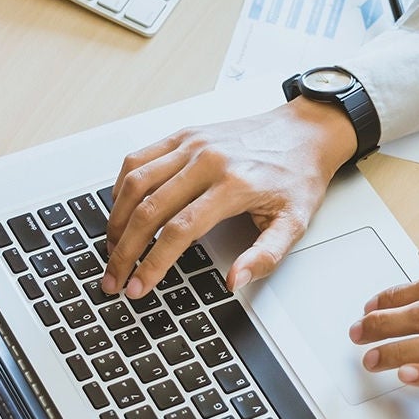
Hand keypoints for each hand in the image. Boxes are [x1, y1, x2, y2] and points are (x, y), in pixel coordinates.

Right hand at [101, 98, 356, 297]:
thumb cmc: (298, 176)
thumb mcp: (294, 223)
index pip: (180, 230)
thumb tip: (235, 280)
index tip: (138, 287)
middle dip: (124, 250)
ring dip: (117, 220)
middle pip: (149, 209)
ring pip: (135, 182)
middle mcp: (208, 161)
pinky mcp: (184, 134)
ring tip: (112, 249)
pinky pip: (139, 157)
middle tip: (113, 278)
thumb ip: (265, 255)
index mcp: (234, 185)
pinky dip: (121, 185)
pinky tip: (121, 209)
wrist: (306, 131)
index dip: (153, 263)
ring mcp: (192, 144)